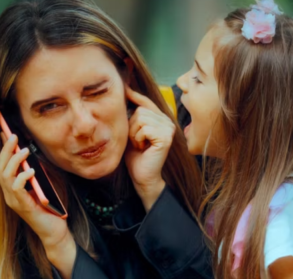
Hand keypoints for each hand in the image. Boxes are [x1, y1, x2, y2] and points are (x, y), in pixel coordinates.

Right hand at [0, 133, 71, 251]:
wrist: (54, 230)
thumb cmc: (49, 207)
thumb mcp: (41, 185)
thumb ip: (34, 172)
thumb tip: (31, 152)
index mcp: (11, 189)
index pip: (1, 165)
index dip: (2, 149)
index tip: (4, 131)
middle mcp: (8, 195)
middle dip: (5, 150)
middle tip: (13, 136)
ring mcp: (14, 201)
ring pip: (5, 177)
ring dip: (14, 161)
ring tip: (24, 150)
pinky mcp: (22, 207)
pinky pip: (17, 188)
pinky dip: (23, 177)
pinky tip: (31, 170)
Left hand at [124, 86, 173, 209]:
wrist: (142, 177)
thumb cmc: (136, 156)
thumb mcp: (131, 132)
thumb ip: (132, 116)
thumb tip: (124, 94)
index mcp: (161, 119)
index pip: (146, 102)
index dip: (135, 96)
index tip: (124, 88)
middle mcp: (167, 121)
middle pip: (140, 110)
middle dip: (131, 126)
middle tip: (136, 142)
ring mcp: (168, 129)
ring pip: (141, 118)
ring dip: (134, 134)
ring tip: (139, 145)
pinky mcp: (166, 137)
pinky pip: (144, 129)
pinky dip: (138, 139)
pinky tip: (142, 148)